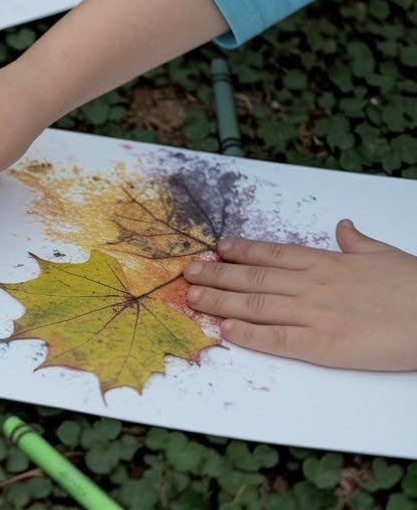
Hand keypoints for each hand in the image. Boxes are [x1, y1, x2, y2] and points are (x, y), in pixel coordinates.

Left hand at [185, 219, 416, 370]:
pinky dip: (246, 334)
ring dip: (219, 301)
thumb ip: (357, 243)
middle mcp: (312, 285)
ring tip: (192, 298)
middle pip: (253, 277)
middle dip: (217, 275)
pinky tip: (224, 329)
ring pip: (255, 305)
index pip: (272, 254)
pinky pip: (276, 339)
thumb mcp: (384, 254)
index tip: (215, 249)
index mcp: (326, 263)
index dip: (240, 252)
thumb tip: (343, 226)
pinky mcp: (322, 346)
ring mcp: (314, 315)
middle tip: (188, 273)